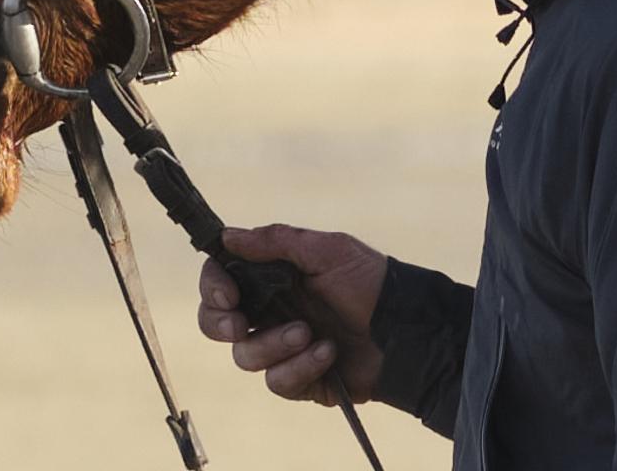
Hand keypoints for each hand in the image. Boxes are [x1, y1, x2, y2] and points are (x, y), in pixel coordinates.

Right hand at [197, 223, 388, 405]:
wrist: (404, 328)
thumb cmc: (369, 281)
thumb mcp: (327, 250)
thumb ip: (277, 242)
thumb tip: (228, 236)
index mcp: (271, 277)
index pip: (221, 279)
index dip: (213, 287)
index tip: (227, 295)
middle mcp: (270, 311)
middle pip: (217, 323)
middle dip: (221, 324)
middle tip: (238, 326)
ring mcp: (282, 347)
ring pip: (245, 356)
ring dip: (273, 345)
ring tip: (309, 333)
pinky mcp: (299, 378)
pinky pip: (277, 381)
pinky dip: (300, 367)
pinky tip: (328, 353)